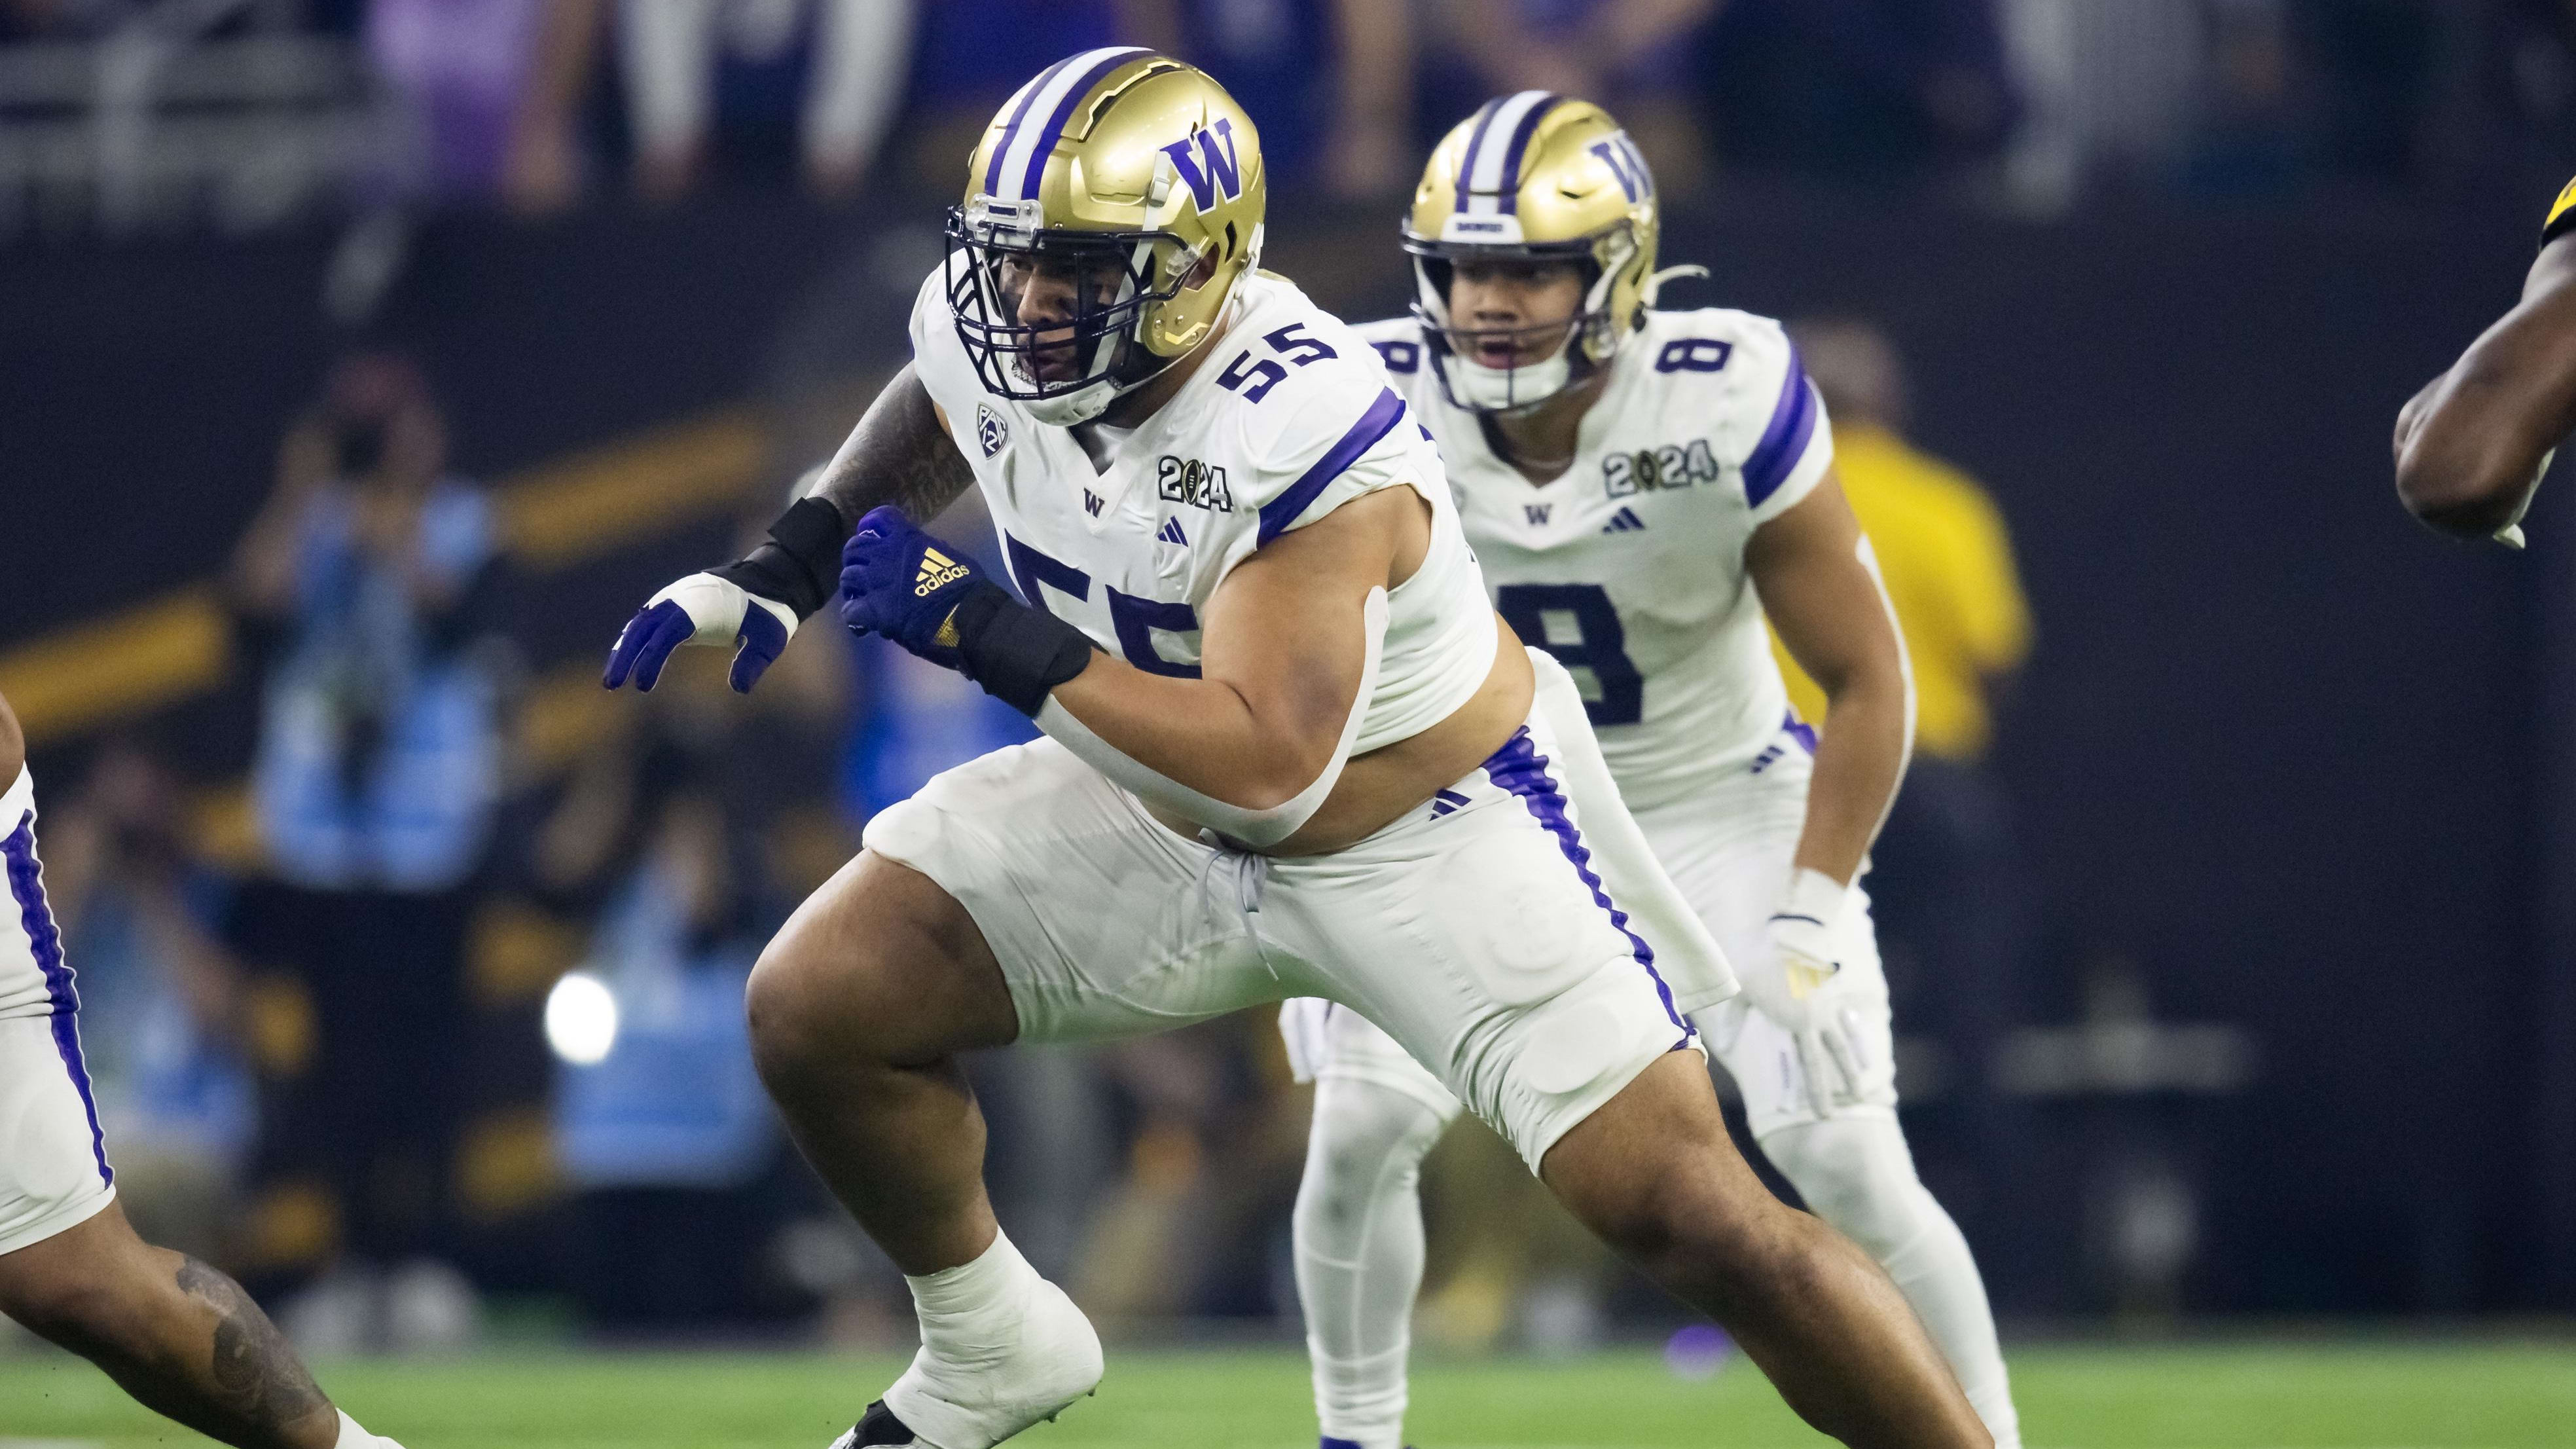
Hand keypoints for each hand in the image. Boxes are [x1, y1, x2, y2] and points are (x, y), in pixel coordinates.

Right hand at [602, 572, 797, 693]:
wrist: (765, 583)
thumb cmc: (766, 613)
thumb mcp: (768, 640)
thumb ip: (753, 663)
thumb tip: (739, 689)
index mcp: (700, 606)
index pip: (666, 634)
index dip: (651, 660)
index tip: (643, 686)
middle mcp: (680, 599)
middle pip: (643, 628)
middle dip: (624, 656)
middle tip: (611, 686)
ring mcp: (673, 600)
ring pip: (639, 626)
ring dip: (623, 651)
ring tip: (611, 682)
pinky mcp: (672, 606)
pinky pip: (645, 624)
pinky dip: (632, 642)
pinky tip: (624, 663)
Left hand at [837, 505, 993, 669]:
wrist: (965, 615)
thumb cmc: (966, 587)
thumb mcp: (949, 556)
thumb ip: (928, 551)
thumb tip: (923, 553)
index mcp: (906, 539)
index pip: (878, 519)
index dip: (871, 527)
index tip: (873, 537)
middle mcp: (885, 555)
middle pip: (855, 547)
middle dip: (856, 558)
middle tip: (863, 571)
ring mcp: (877, 582)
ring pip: (848, 576)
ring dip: (852, 587)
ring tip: (860, 597)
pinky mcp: (874, 610)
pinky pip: (850, 611)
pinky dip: (854, 617)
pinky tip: (862, 624)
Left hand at [1735, 870, 1872, 1117]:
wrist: (1795, 930)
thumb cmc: (1763, 958)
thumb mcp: (1742, 988)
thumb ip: (1735, 1018)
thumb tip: (1721, 1042)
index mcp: (1796, 1023)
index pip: (1809, 1067)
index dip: (1816, 1093)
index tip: (1821, 1116)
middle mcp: (1818, 1021)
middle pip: (1830, 1062)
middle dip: (1835, 1090)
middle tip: (1835, 1117)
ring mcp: (1832, 1008)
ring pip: (1846, 1046)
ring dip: (1852, 1071)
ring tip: (1860, 1093)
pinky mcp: (1838, 994)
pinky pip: (1851, 1023)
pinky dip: (1858, 1041)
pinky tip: (1865, 1059)